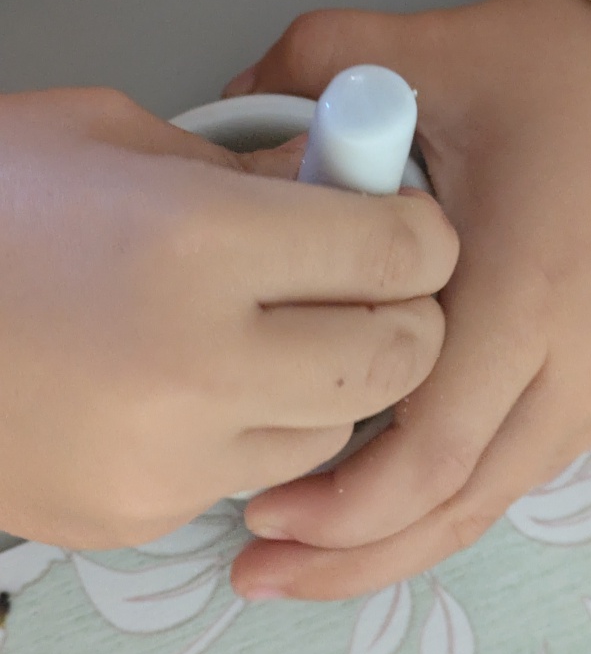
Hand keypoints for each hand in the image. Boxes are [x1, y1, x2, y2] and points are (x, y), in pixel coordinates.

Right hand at [0, 87, 455, 546]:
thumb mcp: (106, 136)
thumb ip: (235, 164)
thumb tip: (328, 185)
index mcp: (194, 243)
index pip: (397, 253)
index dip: (421, 232)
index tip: (407, 225)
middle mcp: (195, 364)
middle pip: (395, 360)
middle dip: (404, 318)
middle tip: (368, 288)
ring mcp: (165, 459)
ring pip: (331, 434)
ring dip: (328, 384)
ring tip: (266, 335)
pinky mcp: (134, 517)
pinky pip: (244, 477)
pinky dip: (247, 432)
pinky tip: (184, 386)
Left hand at [226, 0, 590, 599]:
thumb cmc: (559, 74)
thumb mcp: (428, 51)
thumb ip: (314, 66)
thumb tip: (225, 106)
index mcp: (525, 292)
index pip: (433, 449)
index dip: (340, 504)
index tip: (260, 506)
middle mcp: (573, 360)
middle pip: (458, 505)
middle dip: (353, 556)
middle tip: (260, 571)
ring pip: (493, 502)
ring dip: (399, 543)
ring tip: (312, 563)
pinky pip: (520, 471)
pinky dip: (447, 504)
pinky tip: (391, 509)